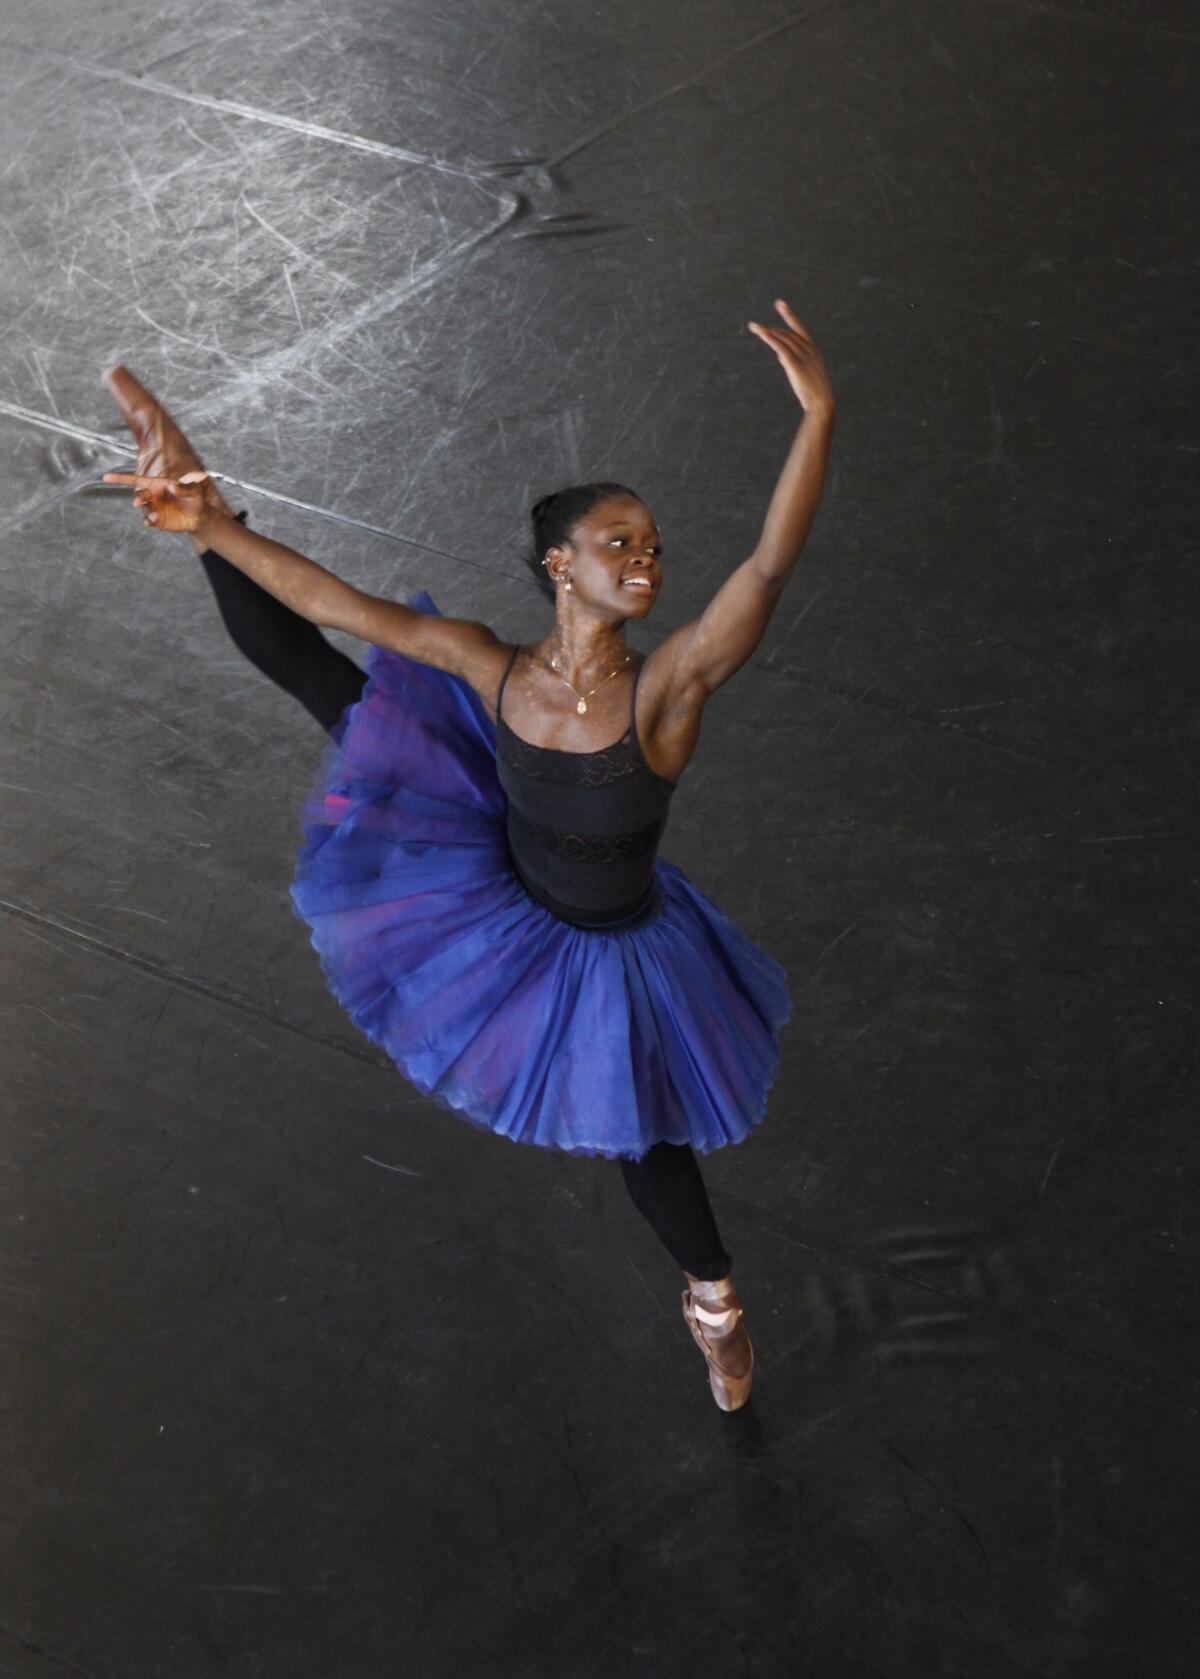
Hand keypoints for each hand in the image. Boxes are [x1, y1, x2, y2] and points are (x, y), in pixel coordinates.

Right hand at [101, 469, 211, 532]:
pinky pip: (149, 521)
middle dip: (137, 499)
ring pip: (144, 510)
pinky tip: (151, 522)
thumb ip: (184, 488)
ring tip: (155, 516)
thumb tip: (172, 487)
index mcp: (157, 484)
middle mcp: (152, 496)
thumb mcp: (194, 490)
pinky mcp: (158, 520)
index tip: (105, 478)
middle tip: (138, 503)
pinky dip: (148, 521)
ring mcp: (154, 508)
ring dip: (146, 512)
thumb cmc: (195, 498)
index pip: (135, 480)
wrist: (199, 515)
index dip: (120, 479)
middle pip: (139, 496)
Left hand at [747, 300, 833, 414]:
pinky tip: (761, 332)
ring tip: (753, 327)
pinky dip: (769, 338)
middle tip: (757, 328)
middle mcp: (808, 348)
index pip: (798, 328)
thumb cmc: (812, 391)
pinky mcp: (794, 364)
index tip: (779, 304)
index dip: (789, 315)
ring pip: (781, 339)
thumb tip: (780, 355)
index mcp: (813, 349)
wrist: (821, 403)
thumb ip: (792, 360)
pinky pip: (779, 347)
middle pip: (786, 334)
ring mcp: (802, 355)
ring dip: (766, 332)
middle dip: (771, 331)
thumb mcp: (803, 372)